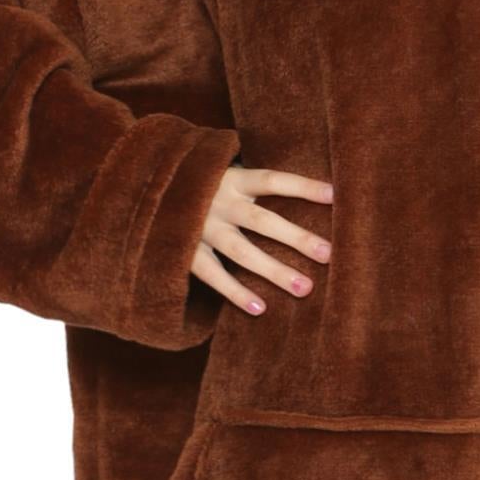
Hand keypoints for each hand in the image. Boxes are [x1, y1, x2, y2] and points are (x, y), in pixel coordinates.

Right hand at [189, 163, 333, 316]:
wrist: (145, 188)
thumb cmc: (201, 183)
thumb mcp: (224, 171)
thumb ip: (252, 181)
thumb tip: (308, 190)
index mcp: (231, 178)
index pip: (272, 180)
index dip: (302, 186)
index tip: (335, 195)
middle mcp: (217, 202)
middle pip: (262, 220)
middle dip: (296, 238)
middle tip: (328, 254)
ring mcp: (200, 227)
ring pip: (241, 251)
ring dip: (273, 270)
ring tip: (305, 288)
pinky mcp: (184, 251)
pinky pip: (212, 275)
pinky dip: (235, 292)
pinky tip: (261, 308)